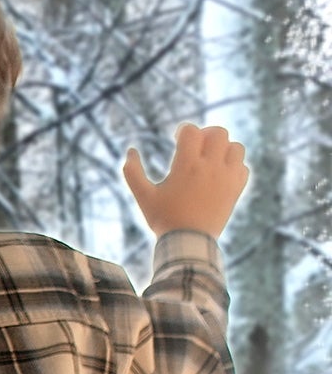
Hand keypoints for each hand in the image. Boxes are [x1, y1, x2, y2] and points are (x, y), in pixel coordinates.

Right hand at [123, 123, 247, 238]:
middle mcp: (210, 167)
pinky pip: (243, 166)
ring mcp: (227, 177)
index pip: (191, 131)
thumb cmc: (163, 218)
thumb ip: (133, 173)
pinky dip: (233, 165)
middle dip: (206, 135)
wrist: (188, 242)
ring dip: (223, 149)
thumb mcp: (144, 196)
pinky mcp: (236, 189)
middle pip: (218, 133)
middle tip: (197, 147)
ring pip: (236, 147)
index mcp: (187, 165)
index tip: (178, 140)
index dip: (183, 131)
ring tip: (211, 160)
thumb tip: (130, 151)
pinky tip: (219, 175)